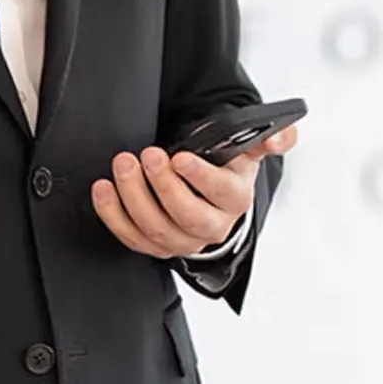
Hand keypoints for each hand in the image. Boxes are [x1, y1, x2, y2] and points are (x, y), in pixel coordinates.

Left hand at [90, 124, 298, 261]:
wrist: (211, 192)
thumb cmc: (226, 167)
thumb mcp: (251, 149)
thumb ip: (271, 138)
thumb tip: (278, 138)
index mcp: (236, 198)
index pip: (223, 193)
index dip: (200, 178)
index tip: (180, 157)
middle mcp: (212, 225)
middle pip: (187, 216)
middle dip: (163, 186)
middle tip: (147, 156)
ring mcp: (182, 240)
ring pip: (156, 229)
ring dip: (134, 197)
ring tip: (123, 165)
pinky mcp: (157, 245)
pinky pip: (132, 238)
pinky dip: (113, 215)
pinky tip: (104, 190)